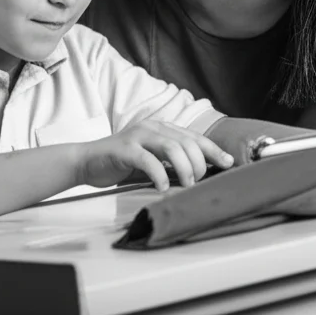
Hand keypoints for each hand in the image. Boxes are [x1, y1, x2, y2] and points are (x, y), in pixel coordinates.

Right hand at [75, 120, 233, 191]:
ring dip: (184, 168)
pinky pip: (148, 160)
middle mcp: (152, 127)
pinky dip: (159, 175)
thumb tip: (200, 175)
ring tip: (187, 184)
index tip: (228, 163)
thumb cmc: (122, 164)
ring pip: (171, 147)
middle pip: (187, 142)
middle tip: (197, 182)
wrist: (86, 162)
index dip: (213, 149)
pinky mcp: (123, 149)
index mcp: (161, 128)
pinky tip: (162, 187)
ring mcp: (137, 136)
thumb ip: (171, 162)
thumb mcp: (152, 160)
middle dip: (199, 163)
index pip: (194, 137)